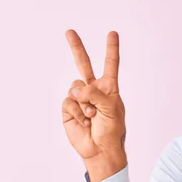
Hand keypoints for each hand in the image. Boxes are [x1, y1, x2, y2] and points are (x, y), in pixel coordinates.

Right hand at [61, 30, 126, 160]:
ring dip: (84, 103)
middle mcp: (93, 90)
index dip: (111, 49)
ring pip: (75, 87)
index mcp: (109, 88)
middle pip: (83, 64)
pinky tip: (83, 121)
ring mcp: (80, 98)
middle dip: (76, 47)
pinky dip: (76, 111)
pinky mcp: (69, 108)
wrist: (99, 149)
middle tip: (69, 31)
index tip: (113, 33)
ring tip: (92, 116)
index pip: (110, 65)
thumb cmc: (111, 130)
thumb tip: (77, 89)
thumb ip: (95, 94)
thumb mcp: (111, 108)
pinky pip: (69, 101)